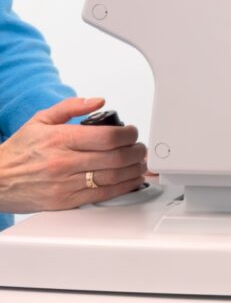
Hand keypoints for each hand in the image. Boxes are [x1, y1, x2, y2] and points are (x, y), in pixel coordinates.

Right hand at [0, 97, 146, 212]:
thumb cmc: (18, 152)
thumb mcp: (40, 120)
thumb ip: (71, 107)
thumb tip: (98, 101)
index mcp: (60, 139)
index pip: (107, 137)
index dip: (128, 134)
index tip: (133, 133)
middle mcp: (64, 162)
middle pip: (115, 157)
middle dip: (136, 152)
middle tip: (140, 148)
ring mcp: (66, 184)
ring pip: (113, 177)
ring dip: (134, 170)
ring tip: (140, 163)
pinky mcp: (66, 201)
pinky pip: (102, 195)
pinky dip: (123, 187)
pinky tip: (131, 180)